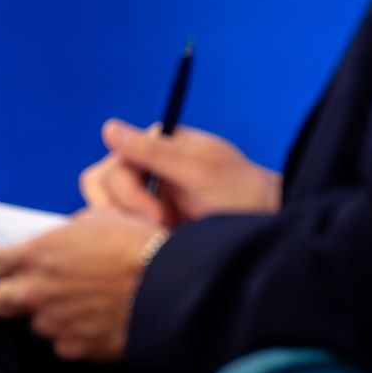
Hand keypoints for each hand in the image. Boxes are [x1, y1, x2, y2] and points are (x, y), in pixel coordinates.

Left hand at [0, 208, 162, 360]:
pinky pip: (64, 344)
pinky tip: (96, 323)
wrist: (171, 287)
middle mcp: (37, 291)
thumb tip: (66, 239)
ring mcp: (54, 323)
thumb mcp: (99, 218)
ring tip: (81, 306)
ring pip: (36, 325)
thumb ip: (68, 233)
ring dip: (51, 316)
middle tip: (33, 290)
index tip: (20, 263)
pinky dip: (75, 336)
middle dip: (10, 296)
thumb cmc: (138, 247)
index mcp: (36, 254)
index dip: (10, 262)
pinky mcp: (76, 348)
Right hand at [78, 119, 280, 227]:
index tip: (158, 217)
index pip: (113, 165)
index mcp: (156, 145)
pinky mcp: (148, 222)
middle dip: (127, 211)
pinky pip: (120, 230)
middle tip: (160, 229)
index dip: (129, 194)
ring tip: (164, 239)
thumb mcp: (199, 172)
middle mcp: (147, 167)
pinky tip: (157, 244)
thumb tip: (109, 128)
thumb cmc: (244, 196)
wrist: (269, 228)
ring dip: (129, 228)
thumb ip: (151, 151)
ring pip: (106, 211)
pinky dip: (133, 239)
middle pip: (101, 185)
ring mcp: (147, 195)